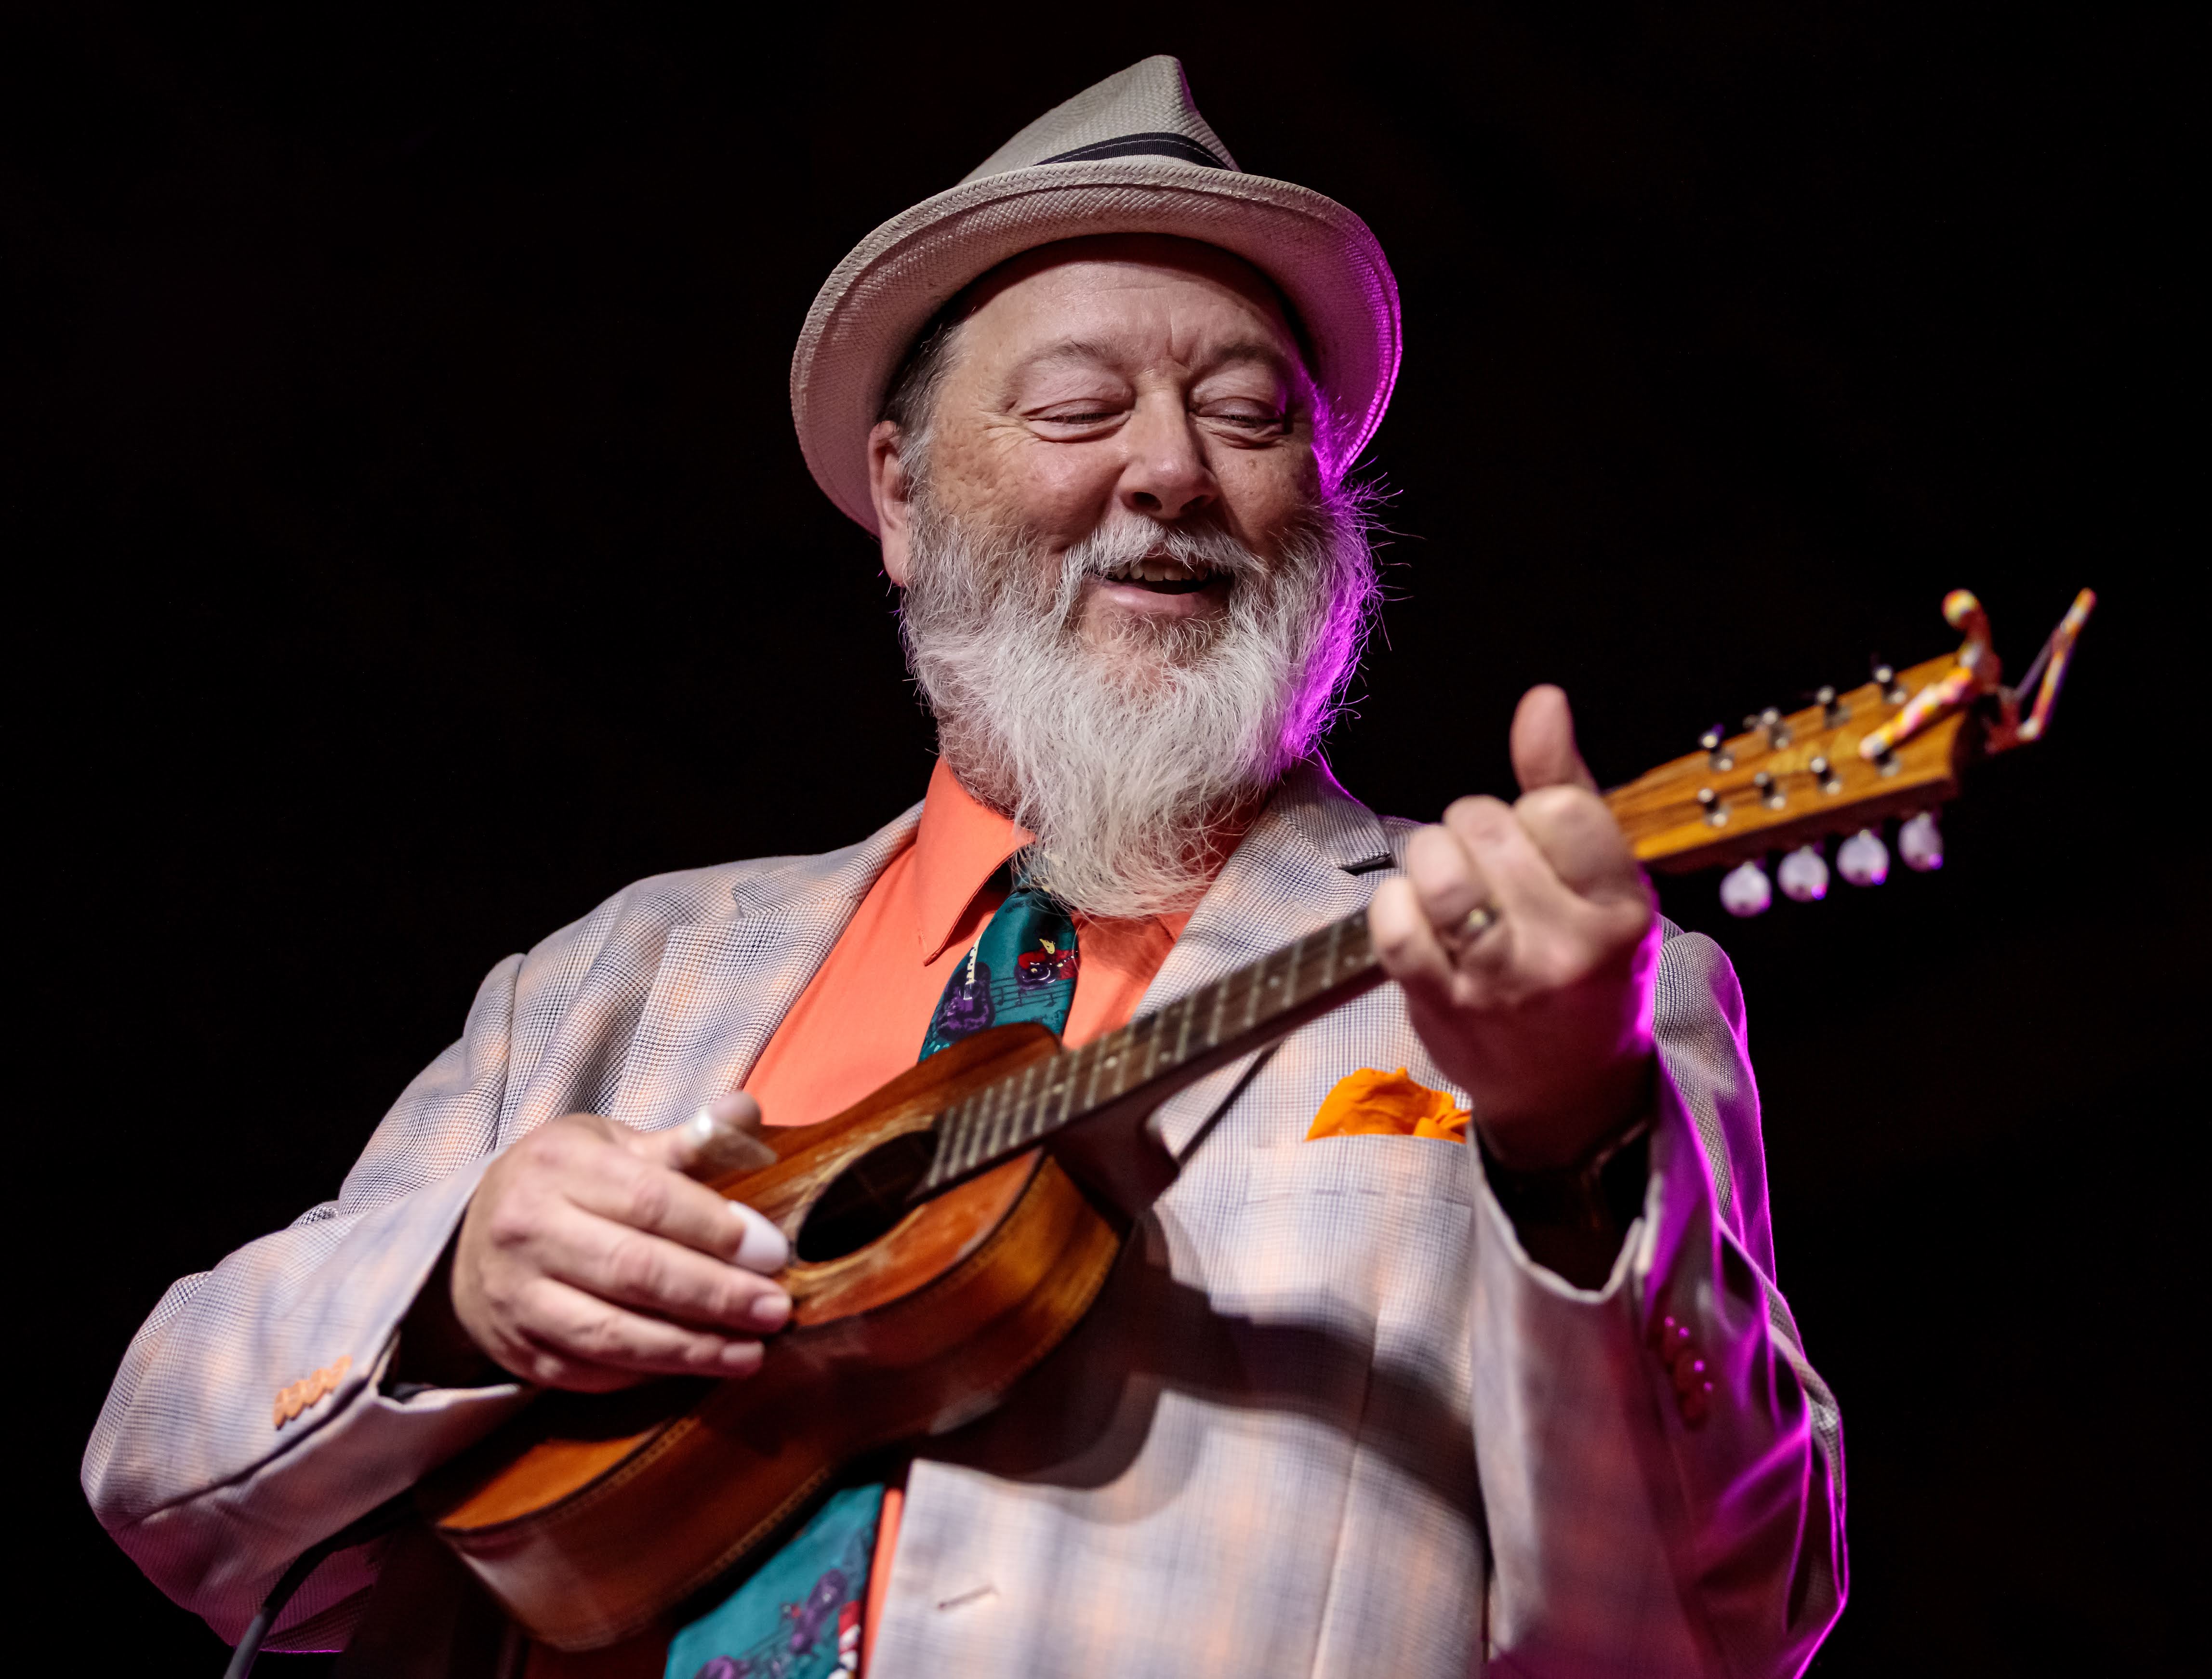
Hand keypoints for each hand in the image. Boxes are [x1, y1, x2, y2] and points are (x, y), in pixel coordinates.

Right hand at [448, 1093, 792, 1390]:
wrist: (473, 1234)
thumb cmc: (566, 1182)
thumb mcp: (615, 1145)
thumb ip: (686, 1139)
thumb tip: (745, 1110)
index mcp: (558, 1166)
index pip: (649, 1200)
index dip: (715, 1229)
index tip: (772, 1252)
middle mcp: (527, 1229)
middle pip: (634, 1271)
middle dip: (715, 1295)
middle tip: (776, 1309)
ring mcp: (516, 1296)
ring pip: (612, 1333)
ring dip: (690, 1349)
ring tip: (751, 1353)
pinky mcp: (518, 1350)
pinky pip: (591, 1371)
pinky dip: (649, 1374)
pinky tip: (698, 1366)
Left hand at [1370, 686, 1658, 1169]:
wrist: (1571, 1093)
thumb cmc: (1588, 970)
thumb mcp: (1606, 882)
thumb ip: (1568, 785)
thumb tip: (1542, 701)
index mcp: (1620, 911)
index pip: (1558, 806)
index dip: (1532, 810)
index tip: (1537, 844)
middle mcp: (1564, 947)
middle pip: (1486, 824)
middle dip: (1475, 828)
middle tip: (1492, 869)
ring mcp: (1499, 981)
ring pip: (1436, 865)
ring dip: (1431, 859)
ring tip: (1453, 885)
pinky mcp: (1439, 1005)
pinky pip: (1392, 922)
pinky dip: (1393, 906)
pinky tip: (1419, 918)